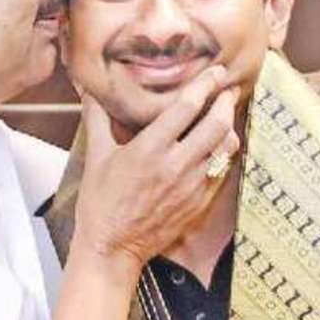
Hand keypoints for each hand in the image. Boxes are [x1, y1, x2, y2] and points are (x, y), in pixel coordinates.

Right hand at [72, 66, 238, 266]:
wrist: (114, 247)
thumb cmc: (101, 202)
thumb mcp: (97, 156)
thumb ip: (97, 118)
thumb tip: (89, 89)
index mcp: (149, 149)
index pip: (186, 107)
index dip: (205, 85)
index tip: (216, 72)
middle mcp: (176, 165)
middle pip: (216, 124)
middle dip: (226, 101)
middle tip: (228, 88)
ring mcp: (192, 185)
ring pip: (226, 147)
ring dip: (230, 126)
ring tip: (226, 114)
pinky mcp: (201, 202)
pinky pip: (224, 170)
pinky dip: (226, 153)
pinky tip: (220, 145)